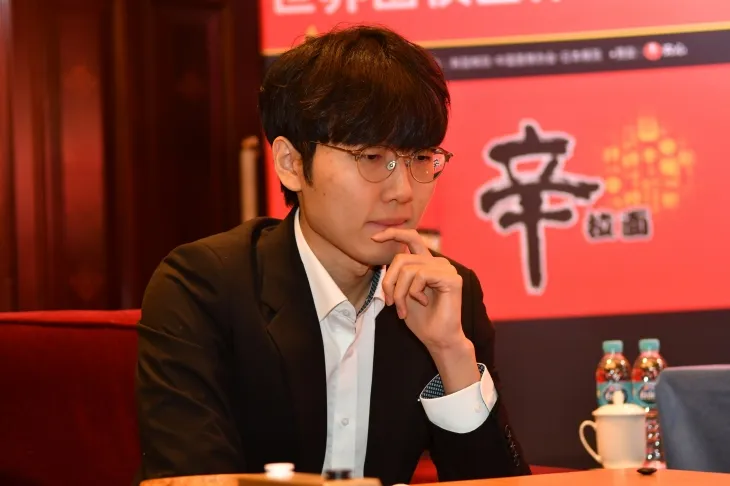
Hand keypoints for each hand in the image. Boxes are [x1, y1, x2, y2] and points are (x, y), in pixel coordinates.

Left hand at [371, 228, 464, 351]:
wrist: (437, 339)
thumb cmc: (420, 319)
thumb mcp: (401, 292)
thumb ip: (397, 274)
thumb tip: (384, 257)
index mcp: (426, 263)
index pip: (411, 238)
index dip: (393, 233)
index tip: (374, 238)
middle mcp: (437, 262)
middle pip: (401, 258)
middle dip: (389, 282)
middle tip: (390, 302)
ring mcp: (446, 268)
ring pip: (408, 269)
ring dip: (399, 293)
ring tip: (403, 309)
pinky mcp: (451, 278)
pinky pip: (420, 275)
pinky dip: (414, 292)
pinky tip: (423, 302)